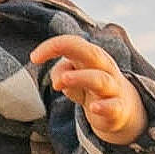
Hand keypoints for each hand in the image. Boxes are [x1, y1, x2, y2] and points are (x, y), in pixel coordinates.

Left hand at [31, 34, 148, 145]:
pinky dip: (104, 107)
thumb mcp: (72, 78)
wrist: (120, 109)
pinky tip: (93, 108)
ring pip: (100, 80)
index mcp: (91, 56)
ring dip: (81, 77)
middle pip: (91, 54)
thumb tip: (58, 81)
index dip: (53, 46)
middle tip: (48, 62)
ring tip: (63, 82)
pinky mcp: (117, 109)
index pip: (73, 44)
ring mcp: (112, 88)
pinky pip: (113, 106)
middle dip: (70, 51)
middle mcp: (104, 68)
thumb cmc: (90, 87)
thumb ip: (61, 73)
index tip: (34, 57)